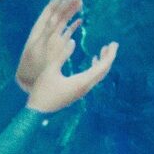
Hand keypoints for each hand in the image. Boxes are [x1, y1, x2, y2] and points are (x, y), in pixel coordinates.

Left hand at [16, 0, 81, 93]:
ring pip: (62, 21)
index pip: (50, 9)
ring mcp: (51, 37)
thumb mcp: (38, 49)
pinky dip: (72, 26)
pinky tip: (80, 22)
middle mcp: (46, 30)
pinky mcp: (55, 46)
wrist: (28, 78)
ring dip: (71, 12)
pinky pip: (65, 32)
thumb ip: (47, 34)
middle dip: (68, 2)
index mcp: (40, 28)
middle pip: (58, 12)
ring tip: (81, 3)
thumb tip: (55, 20)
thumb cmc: (32, 65)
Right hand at [18, 0, 117, 114]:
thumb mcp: (50, 69)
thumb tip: (73, 41)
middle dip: (109, 57)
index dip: (110, 54)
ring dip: (102, 62)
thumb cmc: (42, 90)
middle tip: (112, 44)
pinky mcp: (78, 92)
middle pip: (103, 71)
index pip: (102, 67)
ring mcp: (82, 91)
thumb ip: (62, 55)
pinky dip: (96, 68)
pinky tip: (93, 61)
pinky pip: (92, 79)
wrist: (38, 111)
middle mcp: (85, 87)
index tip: (115, 43)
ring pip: (98, 76)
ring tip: (103, 50)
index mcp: (81, 82)